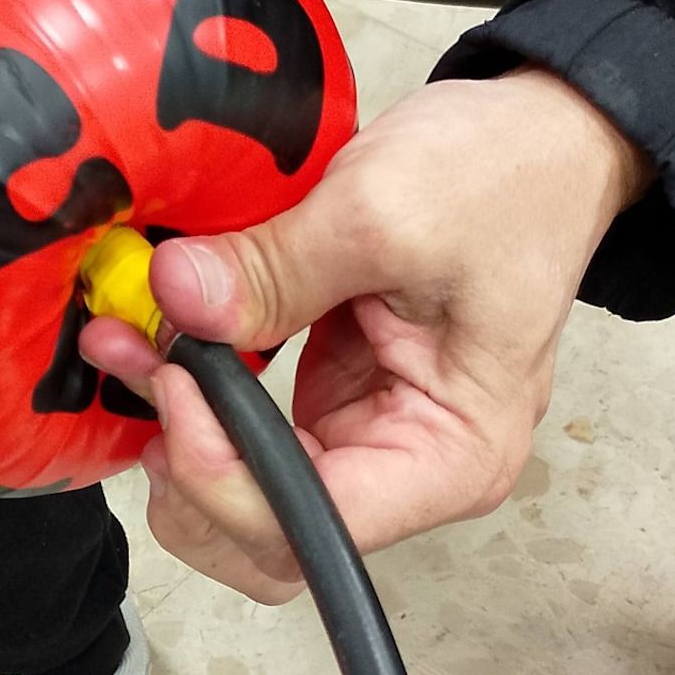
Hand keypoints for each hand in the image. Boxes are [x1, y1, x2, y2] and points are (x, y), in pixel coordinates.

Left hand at [82, 68, 654, 601]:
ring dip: (178, 439)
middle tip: (148, 372)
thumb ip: (275, 270)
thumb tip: (176, 301)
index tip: (180, 383)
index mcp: (451, 457)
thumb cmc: (506, 180)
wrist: (539, 137)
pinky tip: (157, 341)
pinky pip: (245, 429)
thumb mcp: (383, 212)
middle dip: (190, 473)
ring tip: (135, 349)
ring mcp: (364, 436)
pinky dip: (194, 397)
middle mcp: (408, 469)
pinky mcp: (329, 397)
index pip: (316, 528)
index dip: (227, 479)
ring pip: (245, 495)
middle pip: (271, 537)